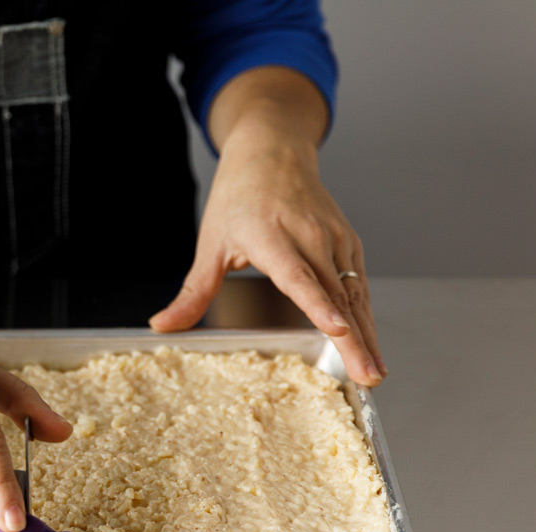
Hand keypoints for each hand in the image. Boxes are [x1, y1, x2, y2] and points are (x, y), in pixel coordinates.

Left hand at [150, 68, 384, 386]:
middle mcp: (309, 237)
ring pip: (354, 294)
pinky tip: (370, 346)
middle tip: (368, 377)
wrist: (272, 152)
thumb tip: (161, 326)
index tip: (337, 330)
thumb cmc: (237, 196)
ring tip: (374, 374)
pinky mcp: (349, 244)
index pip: (299, 277)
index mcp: (270, 236)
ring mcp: (334, 239)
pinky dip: (367, 317)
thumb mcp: (210, 243)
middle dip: (354, 339)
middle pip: (335, 295)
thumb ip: (193, 292)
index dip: (318, 306)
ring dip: (368, 335)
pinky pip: (359, 286)